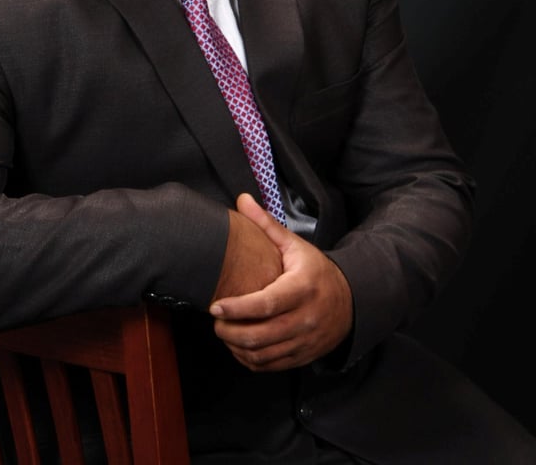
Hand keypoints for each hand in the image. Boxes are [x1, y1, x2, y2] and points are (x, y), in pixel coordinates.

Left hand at [209, 193, 352, 370]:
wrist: (351, 302)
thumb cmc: (316, 272)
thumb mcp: (295, 246)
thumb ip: (267, 225)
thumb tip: (243, 200)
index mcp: (302, 288)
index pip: (267, 304)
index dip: (238, 308)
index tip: (215, 307)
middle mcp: (305, 318)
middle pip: (261, 335)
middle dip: (230, 331)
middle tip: (215, 321)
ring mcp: (305, 340)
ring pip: (264, 354)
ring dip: (237, 347)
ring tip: (223, 332)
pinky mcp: (303, 356)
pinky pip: (271, 366)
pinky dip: (250, 360)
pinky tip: (238, 347)